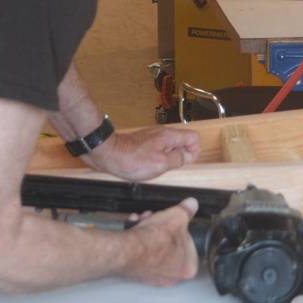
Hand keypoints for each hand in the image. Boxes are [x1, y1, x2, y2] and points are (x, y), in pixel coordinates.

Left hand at [85, 126, 200, 181]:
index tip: (186, 163)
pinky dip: (158, 158)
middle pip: (182, 142)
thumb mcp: (160, 164)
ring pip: (170, 146)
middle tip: (169, 168)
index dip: (194, 151)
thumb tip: (188, 156)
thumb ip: (178, 159)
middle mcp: (162, 133)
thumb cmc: (131, 160)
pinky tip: (148, 167)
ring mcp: (152, 137)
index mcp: (169, 136)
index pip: (193, 137)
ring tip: (158, 168)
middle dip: (180, 156)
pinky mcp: (143, 142)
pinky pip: (158, 149)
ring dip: (168, 159)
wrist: (107, 153)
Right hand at [122, 198, 199, 285]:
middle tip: (160, 220)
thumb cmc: (155, 241)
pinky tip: (136, 227)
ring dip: (149, 231)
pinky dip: (138, 239)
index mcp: (188, 267)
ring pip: (155, 248)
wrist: (129, 250)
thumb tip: (191, 205)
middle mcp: (171, 277)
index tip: (177, 223)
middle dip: (163, 229)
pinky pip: (141, 252)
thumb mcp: (178, 216)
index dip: (181, 230)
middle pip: (171, 246)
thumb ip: (187, 210)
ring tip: (145, 220)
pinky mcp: (137, 273)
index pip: (191, 246)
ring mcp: (153, 277)